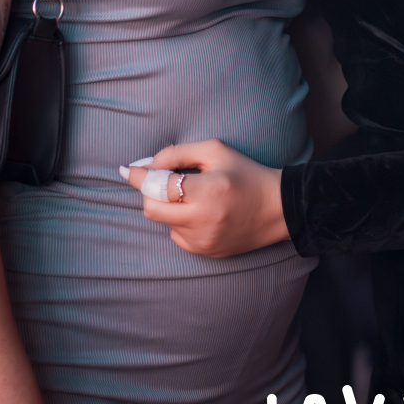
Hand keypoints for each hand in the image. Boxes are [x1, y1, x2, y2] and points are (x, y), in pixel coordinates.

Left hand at [119, 139, 288, 257]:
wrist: (277, 209)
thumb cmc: (246, 173)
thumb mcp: (215, 151)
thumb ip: (177, 153)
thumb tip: (146, 164)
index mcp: (207, 190)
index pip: (158, 186)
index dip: (139, 176)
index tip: (126, 169)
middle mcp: (202, 220)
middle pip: (151, 209)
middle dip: (150, 192)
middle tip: (161, 179)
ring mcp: (202, 241)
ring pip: (163, 222)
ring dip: (168, 206)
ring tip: (192, 195)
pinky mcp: (204, 253)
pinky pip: (176, 235)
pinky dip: (180, 221)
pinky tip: (200, 211)